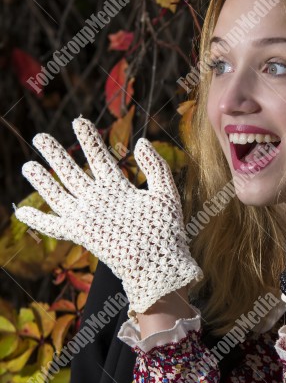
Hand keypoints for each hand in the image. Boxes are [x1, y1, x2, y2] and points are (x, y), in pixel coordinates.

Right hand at [14, 117, 203, 317]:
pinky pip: (55, 225)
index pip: (99, 158)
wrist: (159, 260)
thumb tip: (140, 142)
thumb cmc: (166, 230)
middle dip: (56, 154)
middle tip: (39, 137)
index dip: (89, 140)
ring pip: (60, 193)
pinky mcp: (82, 232)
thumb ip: (155, 167)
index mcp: (119, 188)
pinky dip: (38, 220)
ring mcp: (89, 215)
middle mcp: (100, 200)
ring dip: (43, 180)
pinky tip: (22, 213)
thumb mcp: (165, 192)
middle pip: (73, 172)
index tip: (79, 121)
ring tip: (28, 164)